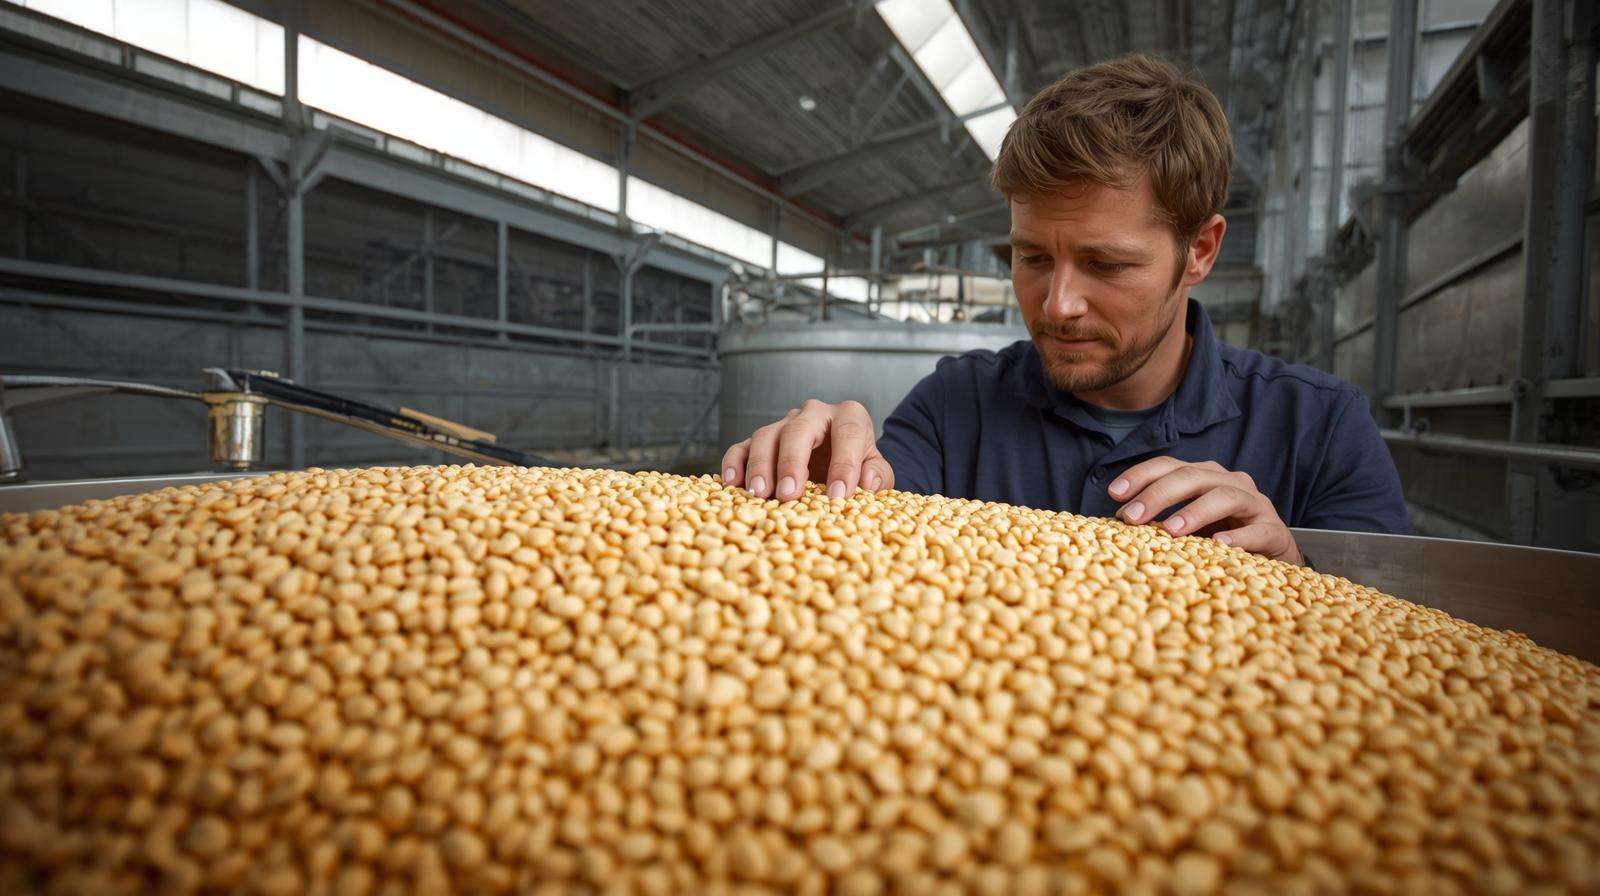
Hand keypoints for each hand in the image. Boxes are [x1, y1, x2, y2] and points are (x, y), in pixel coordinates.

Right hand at [720, 399, 893, 500]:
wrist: (841, 463)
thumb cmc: (860, 467)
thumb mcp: (877, 469)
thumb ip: (878, 475)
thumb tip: (867, 483)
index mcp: (849, 416)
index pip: (847, 434)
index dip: (844, 464)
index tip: (839, 495)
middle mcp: (814, 414)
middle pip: (798, 430)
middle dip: (792, 462)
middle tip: (789, 494)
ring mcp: (784, 425)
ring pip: (766, 435)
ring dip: (761, 465)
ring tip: (760, 493)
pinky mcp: (760, 441)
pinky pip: (742, 447)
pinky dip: (735, 463)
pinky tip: (733, 484)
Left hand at [1108, 457, 1301, 564]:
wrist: (1273, 557)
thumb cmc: (1223, 536)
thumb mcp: (1190, 524)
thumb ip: (1161, 516)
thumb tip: (1121, 518)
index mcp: (1206, 476)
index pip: (1170, 466)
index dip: (1141, 475)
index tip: (1114, 493)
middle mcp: (1231, 482)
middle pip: (1192, 476)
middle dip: (1158, 494)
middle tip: (1132, 517)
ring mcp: (1256, 504)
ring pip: (1225, 497)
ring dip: (1195, 512)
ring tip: (1171, 530)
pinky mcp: (1275, 531)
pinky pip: (1257, 530)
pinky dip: (1238, 537)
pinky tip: (1220, 545)